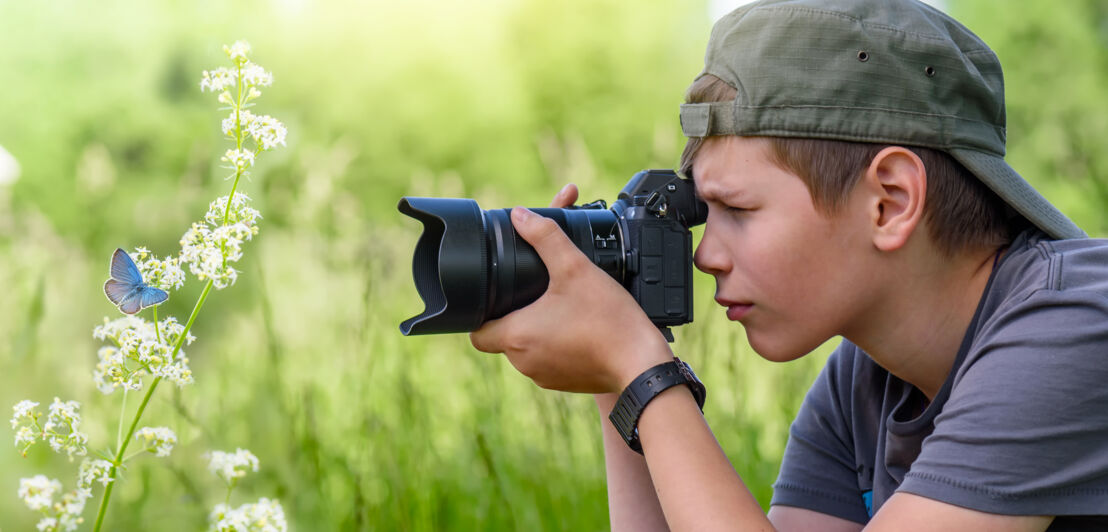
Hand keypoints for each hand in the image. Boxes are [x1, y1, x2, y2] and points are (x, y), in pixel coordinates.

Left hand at [469, 184, 672, 393]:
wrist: (641, 364)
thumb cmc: (607, 320)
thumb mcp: (575, 268)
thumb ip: (546, 237)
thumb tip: (521, 215)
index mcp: (516, 336)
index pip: (476, 332)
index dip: (481, 313)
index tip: (496, 296)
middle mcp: (523, 362)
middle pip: (501, 337)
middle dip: (514, 315)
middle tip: (534, 293)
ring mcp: (543, 376)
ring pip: (526, 350)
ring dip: (536, 330)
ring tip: (558, 307)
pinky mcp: (563, 383)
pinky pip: (548, 361)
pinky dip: (556, 345)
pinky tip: (576, 327)